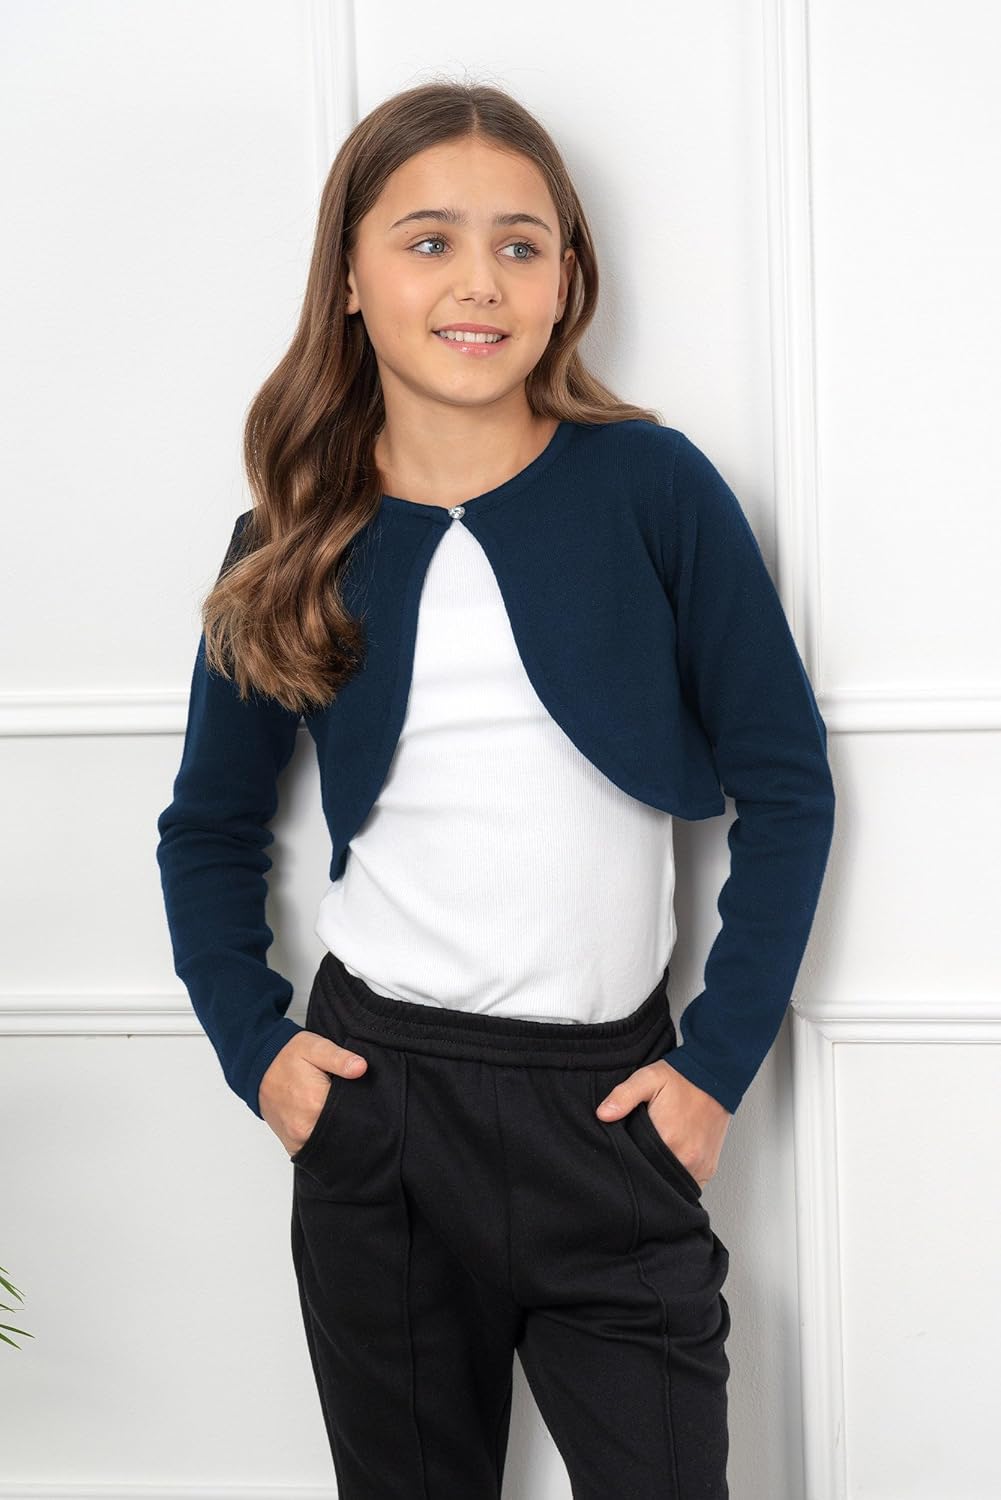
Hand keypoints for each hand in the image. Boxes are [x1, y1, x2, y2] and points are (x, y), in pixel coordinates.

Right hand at [259, 1031, 367, 1157]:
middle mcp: (305, 1127)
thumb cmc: (286, 1057)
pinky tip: (331, 1126)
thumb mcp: (314, 1047)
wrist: (259, 1069)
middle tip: (356, 1106)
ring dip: (340, 1133)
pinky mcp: (293, 1145)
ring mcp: (298, 1139)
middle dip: (354, 1122)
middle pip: (344, 1133)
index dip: (365, 1107)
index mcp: (315, 1103)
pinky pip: (317, 1150)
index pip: (354, 1115)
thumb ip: (339, 1058)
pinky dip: (327, 1141)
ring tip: (343, 1115)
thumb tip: (361, 1067)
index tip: (368, 1100)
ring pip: (332, 1144)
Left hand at [595, 1060, 730, 1187]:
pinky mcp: (708, 1169)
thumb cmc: (681, 1079)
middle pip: (654, 1179)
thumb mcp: (647, 1078)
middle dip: (643, 1171)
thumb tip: (603, 1114)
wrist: (715, 1076)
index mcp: (668, 1140)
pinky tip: (667, 1164)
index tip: (623, 1154)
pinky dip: (676, 1179)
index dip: (627, 1162)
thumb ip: (623, 1096)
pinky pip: (688, 1186)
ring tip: (651, 1158)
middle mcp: (686, 1158)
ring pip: (671, 1185)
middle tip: (636, 1155)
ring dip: (660, 1177)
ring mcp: (699, 1167)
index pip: (637, 1166)